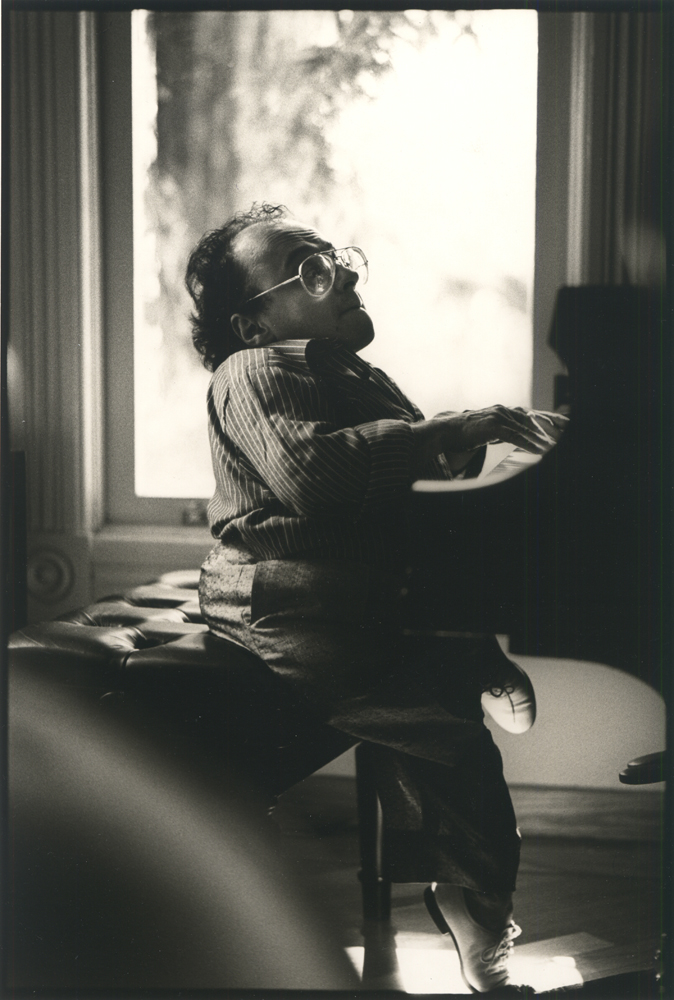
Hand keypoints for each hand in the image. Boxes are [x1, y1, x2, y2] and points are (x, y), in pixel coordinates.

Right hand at [410, 406, 568, 475]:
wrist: (446, 430)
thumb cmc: (466, 433)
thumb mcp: (489, 431)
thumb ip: (505, 432)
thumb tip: (519, 439)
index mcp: (504, 411)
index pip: (531, 413)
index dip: (549, 417)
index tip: (565, 422)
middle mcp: (504, 410)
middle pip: (534, 417)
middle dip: (552, 423)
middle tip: (569, 429)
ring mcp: (499, 416)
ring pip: (527, 427)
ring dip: (542, 438)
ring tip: (556, 446)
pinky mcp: (492, 426)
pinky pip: (515, 436)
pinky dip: (528, 443)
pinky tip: (538, 451)